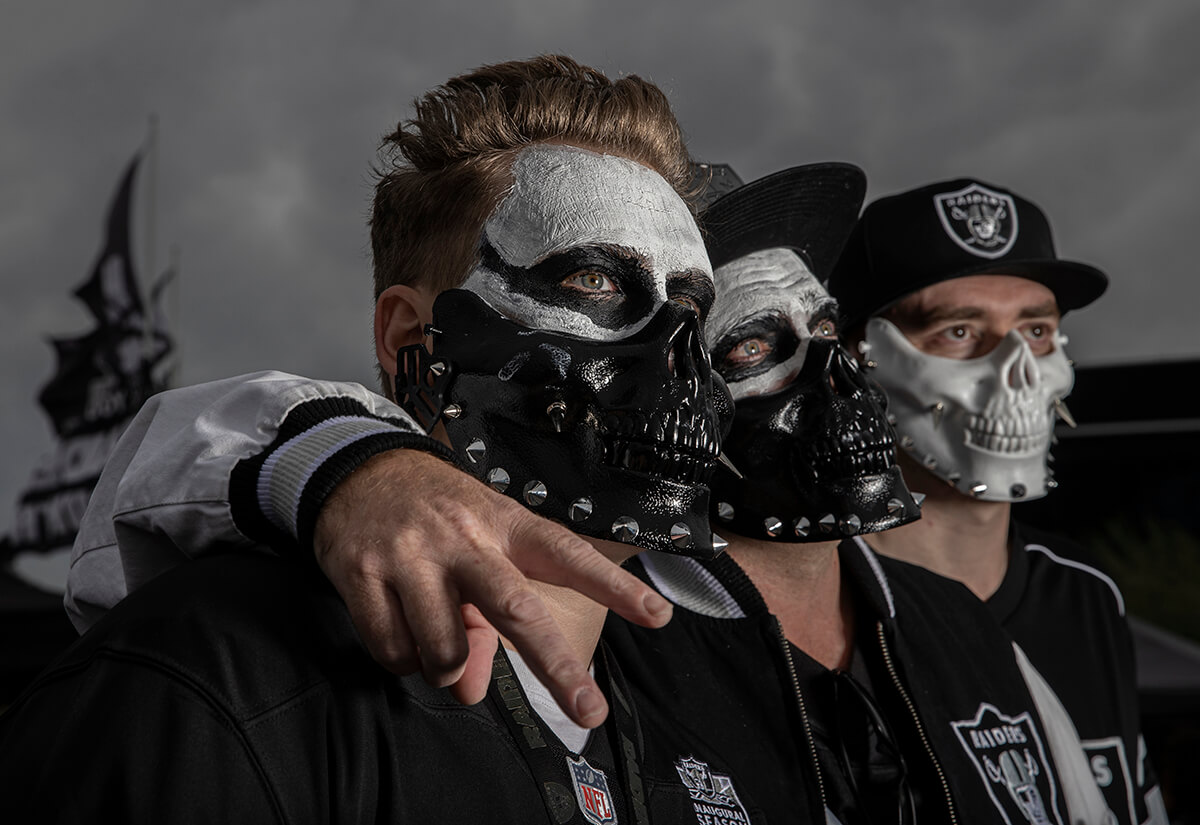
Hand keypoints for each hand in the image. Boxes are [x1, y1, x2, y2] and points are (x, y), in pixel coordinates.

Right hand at [313, 448, 671, 727]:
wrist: (359, 468)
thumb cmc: (436, 512)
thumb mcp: (476, 547)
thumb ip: (485, 622)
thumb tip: (471, 688)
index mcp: (504, 525)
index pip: (567, 555)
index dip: (613, 587)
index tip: (656, 614)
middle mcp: (463, 538)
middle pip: (515, 607)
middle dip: (556, 665)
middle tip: (587, 709)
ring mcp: (412, 555)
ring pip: (443, 649)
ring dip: (444, 667)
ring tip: (436, 639)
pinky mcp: (362, 573)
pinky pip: (391, 649)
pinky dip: (402, 659)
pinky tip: (404, 633)